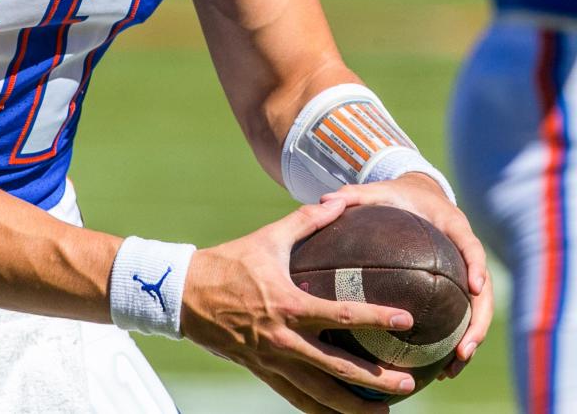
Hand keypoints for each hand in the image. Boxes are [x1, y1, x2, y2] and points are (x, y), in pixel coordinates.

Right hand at [180, 197, 419, 412]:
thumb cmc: (229, 261)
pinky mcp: (262, 371)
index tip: (406, 321)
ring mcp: (272, 361)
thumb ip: (306, 221)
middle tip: (410, 385)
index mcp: (289, 305)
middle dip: (376, 381)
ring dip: (353, 408)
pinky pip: (297, 398)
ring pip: (319, 395)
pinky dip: (321, 410)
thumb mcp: (268, 238)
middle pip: (337, 370)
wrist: (184, 294)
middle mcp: (284, 339)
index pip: (341, 317)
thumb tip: (339, 202)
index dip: (377, 318)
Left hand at [319, 174, 492, 379]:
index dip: (476, 266)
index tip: (474, 286)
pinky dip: (453, 340)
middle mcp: (464, 251)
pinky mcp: (457, 286)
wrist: (419, 195)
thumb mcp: (379, 192)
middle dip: (478, 321)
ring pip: (477, 310)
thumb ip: (355, 196)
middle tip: (464, 349)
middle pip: (483, 291)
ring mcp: (465, 271)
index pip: (471, 247)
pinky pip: (461, 315)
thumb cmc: (398, 195)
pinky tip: (437, 367)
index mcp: (453, 225)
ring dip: (469, 340)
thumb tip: (323, 201)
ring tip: (451, 369)